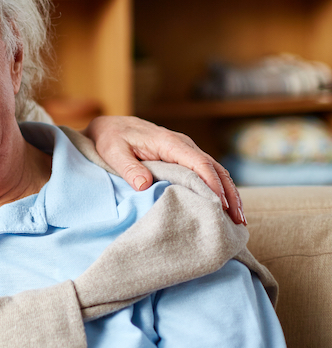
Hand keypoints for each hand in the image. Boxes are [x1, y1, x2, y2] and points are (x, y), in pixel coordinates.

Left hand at [84, 115, 243, 224]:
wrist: (109, 127)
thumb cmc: (111, 139)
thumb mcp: (113, 152)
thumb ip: (128, 168)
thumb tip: (144, 185)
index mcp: (169, 142)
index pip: (199, 163)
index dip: (212, 184)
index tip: (221, 205)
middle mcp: (183, 145)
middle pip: (215, 169)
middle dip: (230, 194)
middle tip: (238, 220)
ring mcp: (186, 152)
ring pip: (216, 172)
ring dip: (230, 194)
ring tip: (238, 220)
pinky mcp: (184, 159)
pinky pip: (207, 174)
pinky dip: (219, 190)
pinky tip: (225, 208)